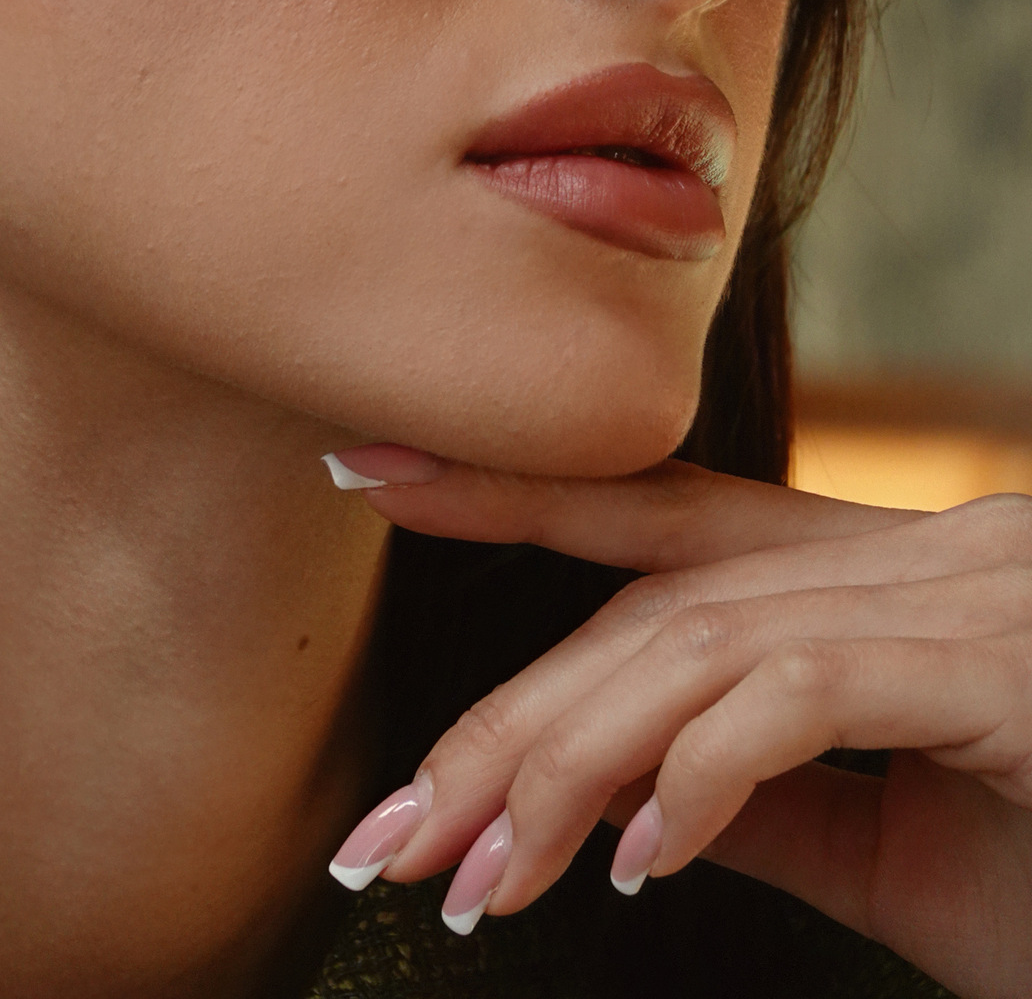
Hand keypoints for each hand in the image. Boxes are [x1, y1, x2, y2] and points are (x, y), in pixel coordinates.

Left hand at [325, 448, 1031, 998]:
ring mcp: (968, 599)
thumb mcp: (890, 849)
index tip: (371, 465)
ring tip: (476, 874)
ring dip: (569, 767)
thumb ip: (759, 799)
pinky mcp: (1005, 669)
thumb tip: (623, 801)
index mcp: (876, 583)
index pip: (661, 514)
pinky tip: (638, 864)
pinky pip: (809, 699)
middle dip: (506, 717)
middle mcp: (915, 556)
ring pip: (704, 648)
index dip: (513, 483)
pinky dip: (704, 778)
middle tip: (388, 833)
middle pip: (654, 608)